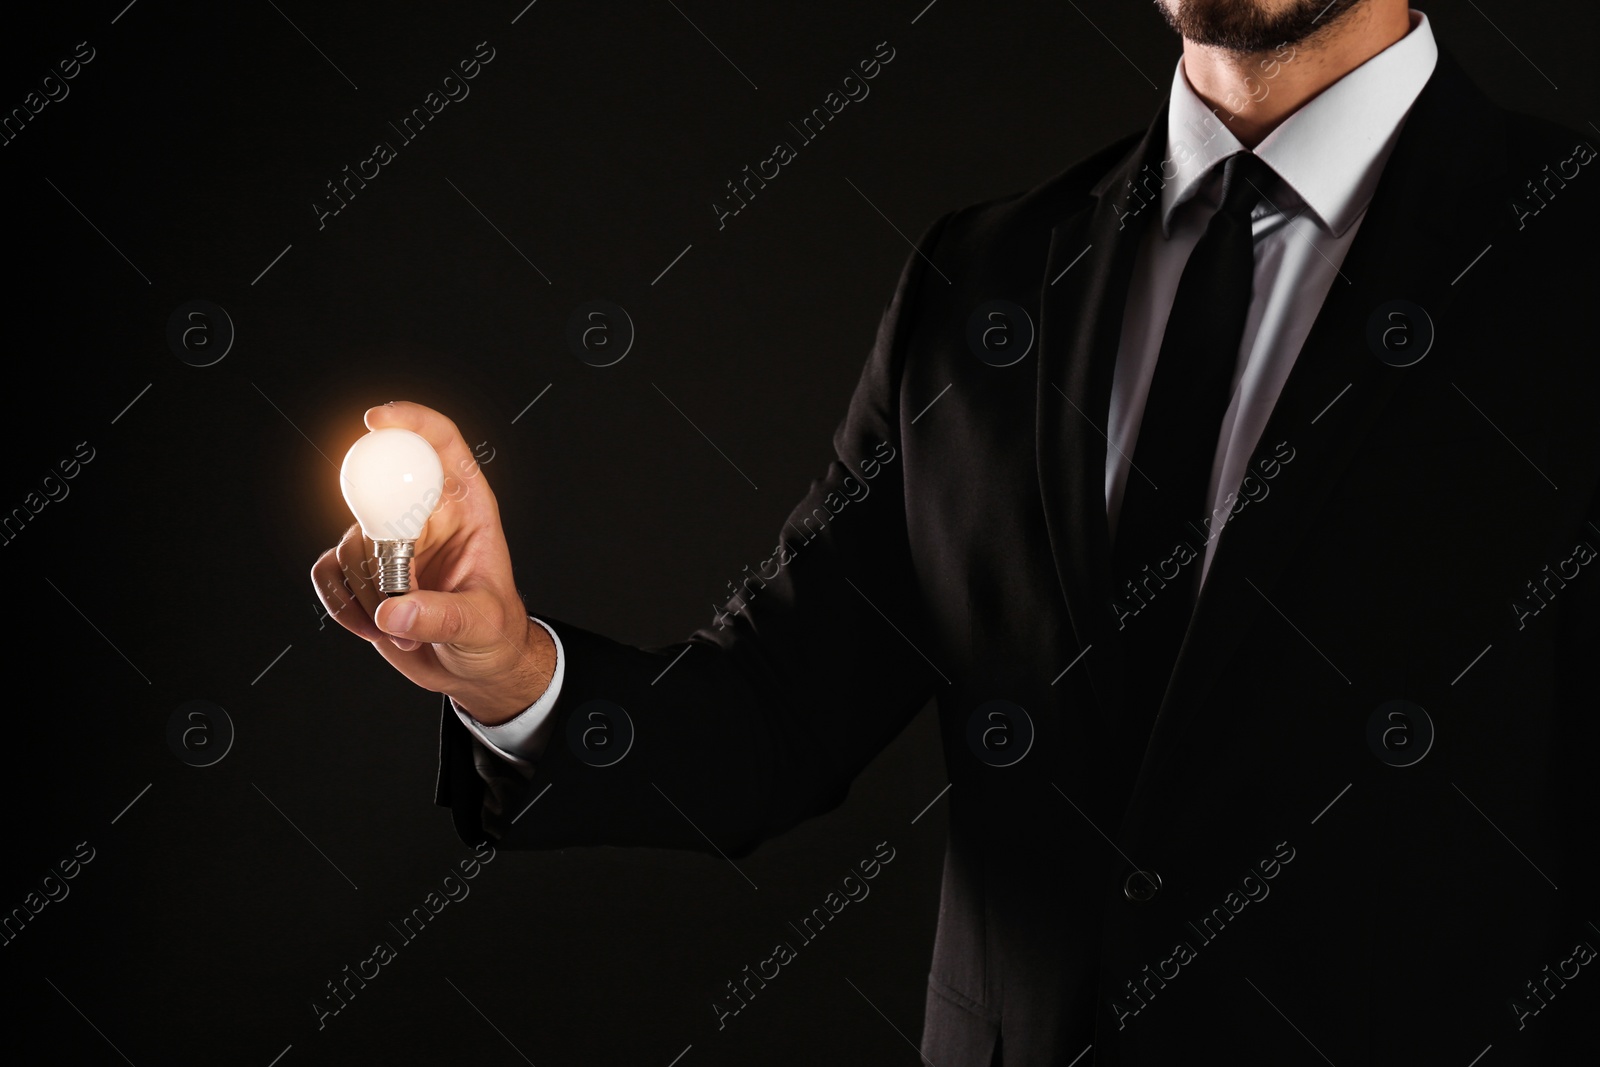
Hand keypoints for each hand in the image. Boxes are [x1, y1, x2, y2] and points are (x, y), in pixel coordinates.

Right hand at [310, 401, 555, 723]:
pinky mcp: (360, 570)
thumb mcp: (483, 625)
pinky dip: (342, 603)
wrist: (471, 669)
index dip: (411, 422)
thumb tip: (393, 608)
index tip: (376, 422)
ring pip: (351, 542)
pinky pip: (328, 571)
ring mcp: (388, 540)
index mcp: (466, 506)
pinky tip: (373, 628)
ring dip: (369, 592)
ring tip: (406, 627)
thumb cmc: (494, 636)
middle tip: (400, 588)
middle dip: (381, 546)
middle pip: (380, 494)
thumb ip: (443, 616)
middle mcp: (423, 515)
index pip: (440, 444)